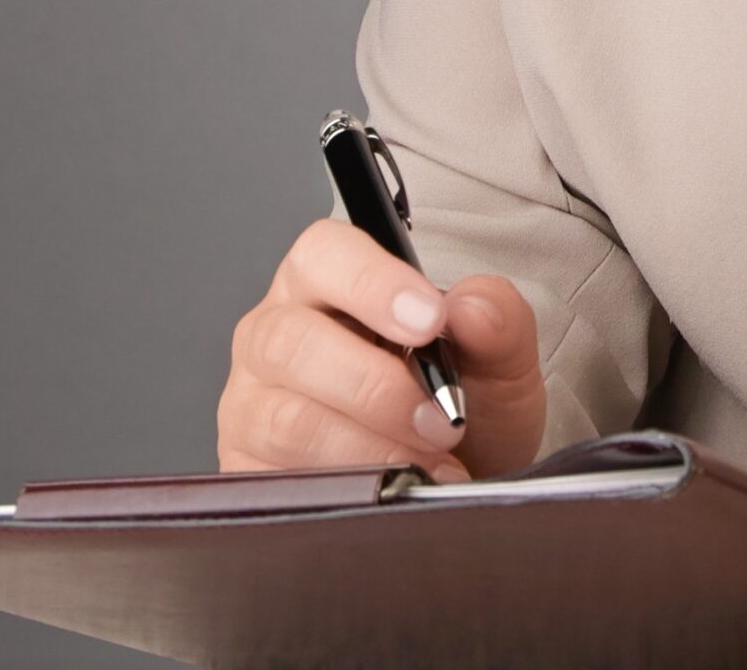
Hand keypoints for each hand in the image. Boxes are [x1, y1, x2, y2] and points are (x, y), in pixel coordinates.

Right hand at [217, 217, 545, 480]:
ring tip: (426, 461)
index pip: (323, 254)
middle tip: (440, 418)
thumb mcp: (498, 355)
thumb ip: (496, 317)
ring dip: (367, 446)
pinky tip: (390, 491)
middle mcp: (274, 337)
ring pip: (286, 420)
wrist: (457, 481)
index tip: (430, 321)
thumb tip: (469, 309)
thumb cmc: (463, 402)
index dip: (372, 283)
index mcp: (324, 281)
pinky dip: (346, 491)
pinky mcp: (248, 474)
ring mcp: (251, 408)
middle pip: (291, 341)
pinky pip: (279, 485)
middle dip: (376, 385)